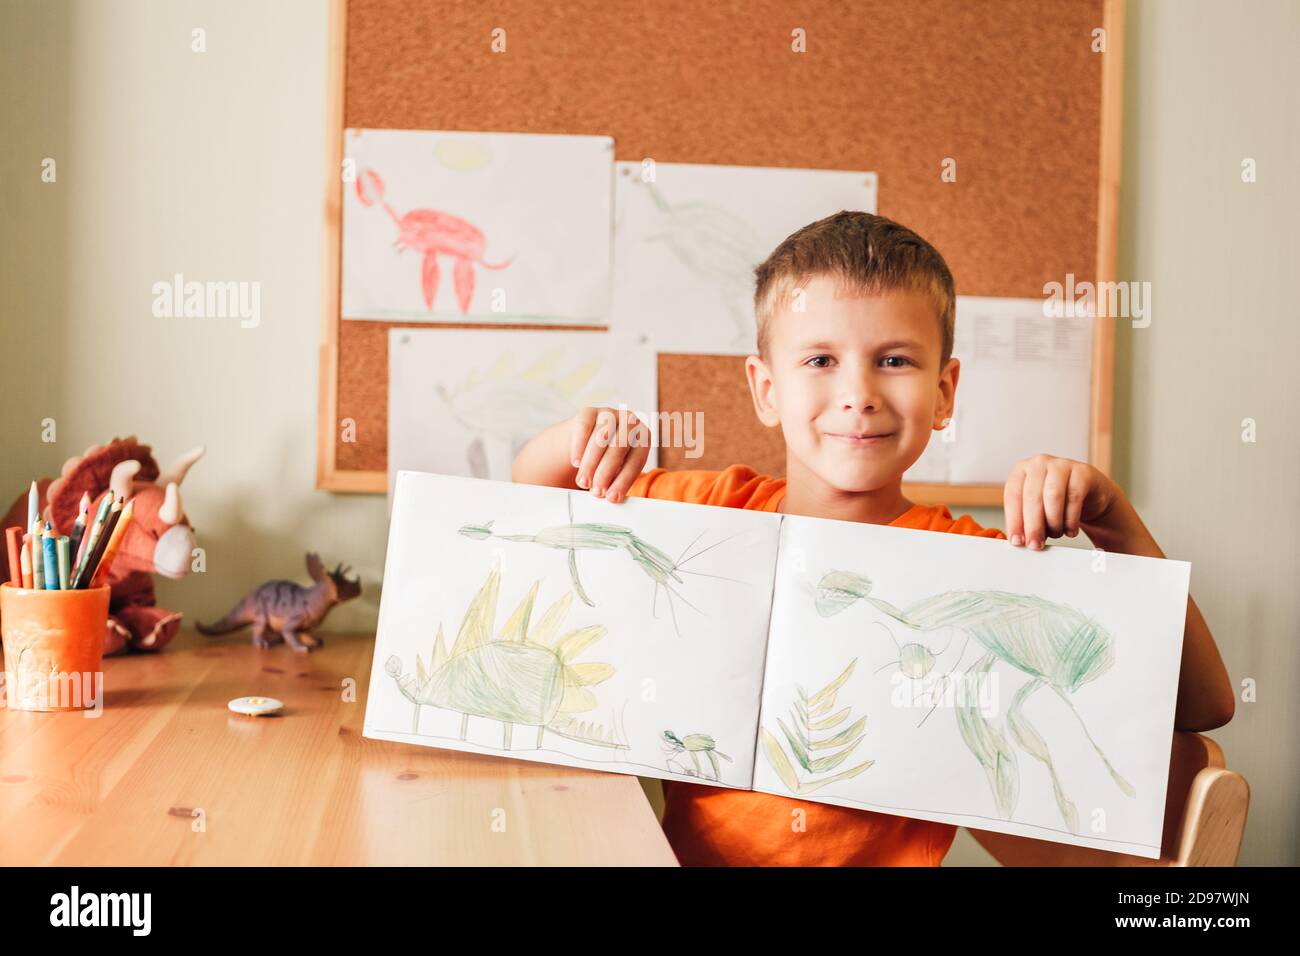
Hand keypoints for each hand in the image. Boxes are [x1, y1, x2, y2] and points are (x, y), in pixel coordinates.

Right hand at [569, 406, 649, 503]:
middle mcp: (630, 421)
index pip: (636, 460)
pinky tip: (576, 463)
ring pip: (601, 437)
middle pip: (619, 447)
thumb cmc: (608, 460)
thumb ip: (617, 481)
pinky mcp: (590, 411)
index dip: (624, 481)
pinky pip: (584, 427)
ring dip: (591, 463)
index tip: (612, 498)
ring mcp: (610, 414)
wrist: (588, 438)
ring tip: (583, 482)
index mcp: (643, 437)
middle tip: (596, 492)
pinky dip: (579, 446)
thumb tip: (611, 498)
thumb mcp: (618, 470)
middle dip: (606, 473)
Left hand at [1003, 454, 1119, 548]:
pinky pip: (1074, 497)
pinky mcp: (1082, 472)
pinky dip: (1071, 519)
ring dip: (1053, 522)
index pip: (1012, 495)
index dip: (1014, 520)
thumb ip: (1024, 520)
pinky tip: (1070, 530)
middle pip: (1032, 497)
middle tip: (1035, 544)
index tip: (1017, 540)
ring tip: (1055, 534)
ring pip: (1053, 496)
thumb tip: (1018, 540)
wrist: (1088, 495)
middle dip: (1033, 526)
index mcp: (1021, 471)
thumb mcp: (1036, 509)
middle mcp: (1039, 464)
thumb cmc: (1057, 502)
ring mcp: (1061, 465)